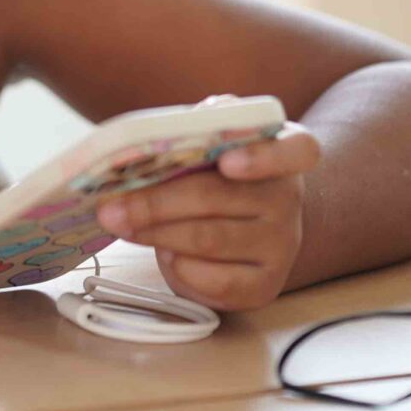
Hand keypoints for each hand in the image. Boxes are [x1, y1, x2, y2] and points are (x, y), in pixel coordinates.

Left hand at [94, 124, 321, 311]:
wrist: (251, 225)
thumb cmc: (223, 175)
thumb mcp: (221, 141)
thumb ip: (206, 126)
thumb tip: (181, 124)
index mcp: (285, 152)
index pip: (299, 151)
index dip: (264, 156)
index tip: (226, 161)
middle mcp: (289, 200)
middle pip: (219, 198)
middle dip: (156, 202)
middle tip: (112, 206)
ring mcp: (281, 246)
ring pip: (208, 239)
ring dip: (156, 233)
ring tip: (122, 225)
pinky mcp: (263, 286)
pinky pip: (213, 280)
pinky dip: (178, 268)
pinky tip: (162, 254)